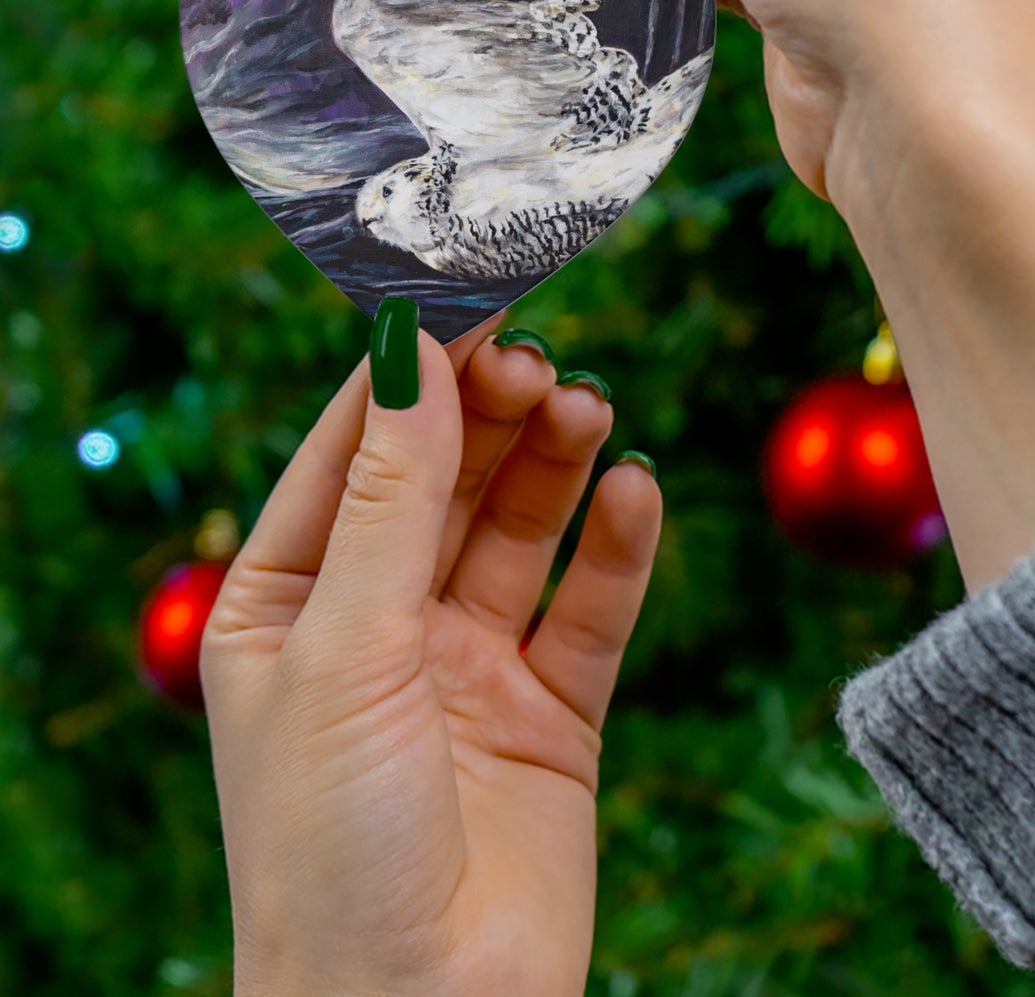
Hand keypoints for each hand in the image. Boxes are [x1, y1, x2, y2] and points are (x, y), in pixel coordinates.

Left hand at [201, 316, 660, 996]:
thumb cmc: (331, 846)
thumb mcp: (346, 648)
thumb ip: (390, 498)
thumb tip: (410, 351)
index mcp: (289, 605)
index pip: (352, 454)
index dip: (409, 374)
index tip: (469, 298)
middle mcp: (380, 625)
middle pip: (447, 479)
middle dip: (491, 415)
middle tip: (540, 362)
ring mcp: (469, 665)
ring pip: (521, 530)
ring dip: (556, 464)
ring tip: (589, 410)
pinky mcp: (552, 711)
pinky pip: (591, 607)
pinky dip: (617, 546)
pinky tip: (636, 491)